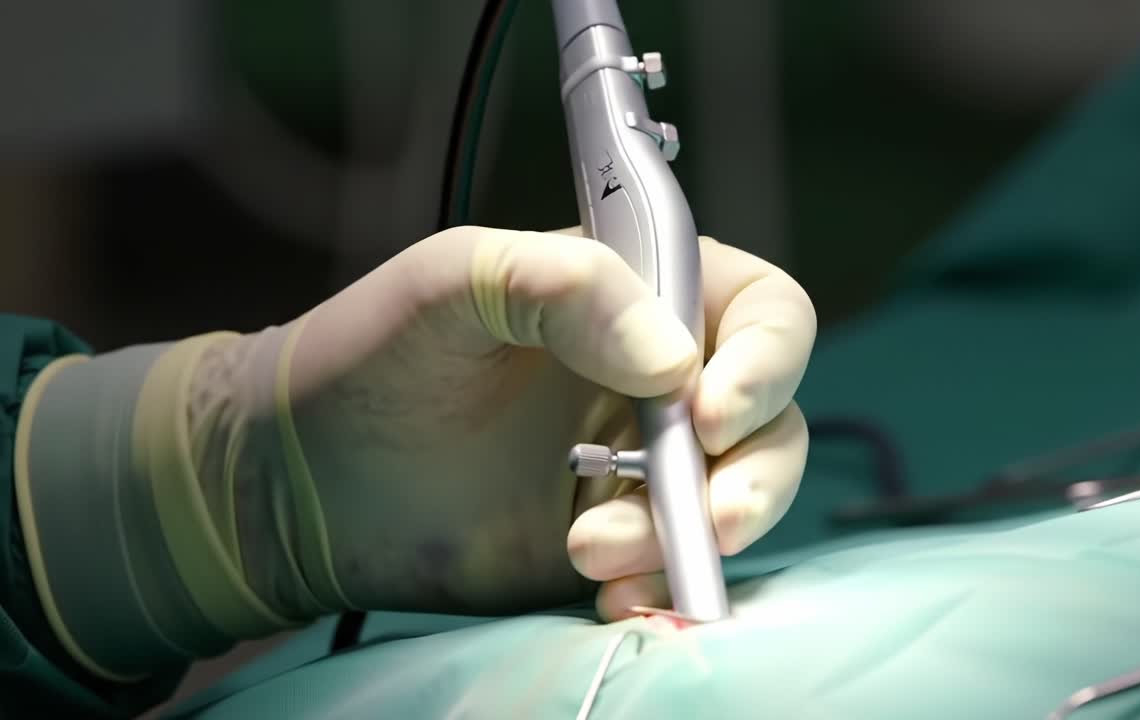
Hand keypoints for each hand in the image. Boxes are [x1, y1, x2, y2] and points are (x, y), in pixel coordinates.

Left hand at [220, 224, 814, 621]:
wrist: (304, 481)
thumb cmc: (371, 357)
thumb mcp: (453, 281)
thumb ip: (562, 285)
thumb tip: (671, 361)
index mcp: (637, 294)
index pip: (760, 311)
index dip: (765, 361)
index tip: (712, 411)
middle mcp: (654, 376)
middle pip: (771, 418)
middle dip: (753, 474)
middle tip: (706, 514)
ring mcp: (639, 462)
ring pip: (734, 498)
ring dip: (688, 534)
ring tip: (592, 550)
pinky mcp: (612, 534)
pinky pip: (676, 562)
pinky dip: (661, 582)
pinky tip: (607, 589)